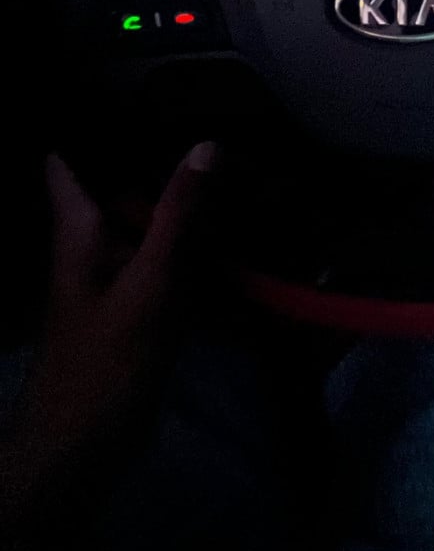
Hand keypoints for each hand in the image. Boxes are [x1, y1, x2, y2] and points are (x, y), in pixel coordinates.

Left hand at [0, 142, 217, 529]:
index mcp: (79, 231)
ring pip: (149, 226)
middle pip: (123, 188)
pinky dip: (195, 249)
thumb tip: (206, 143)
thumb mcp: (149, 287)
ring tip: (243, 170)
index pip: (72, 161)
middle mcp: (92, 246)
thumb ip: (177, 218)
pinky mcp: (137, 310)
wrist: (78, 457)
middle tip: (224, 124)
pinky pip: (167, 264)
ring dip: (187, 206)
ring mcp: (114, 279)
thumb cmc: (103, 367)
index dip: (100, 125)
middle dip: (166, 162)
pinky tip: (237, 238)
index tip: (146, 92)